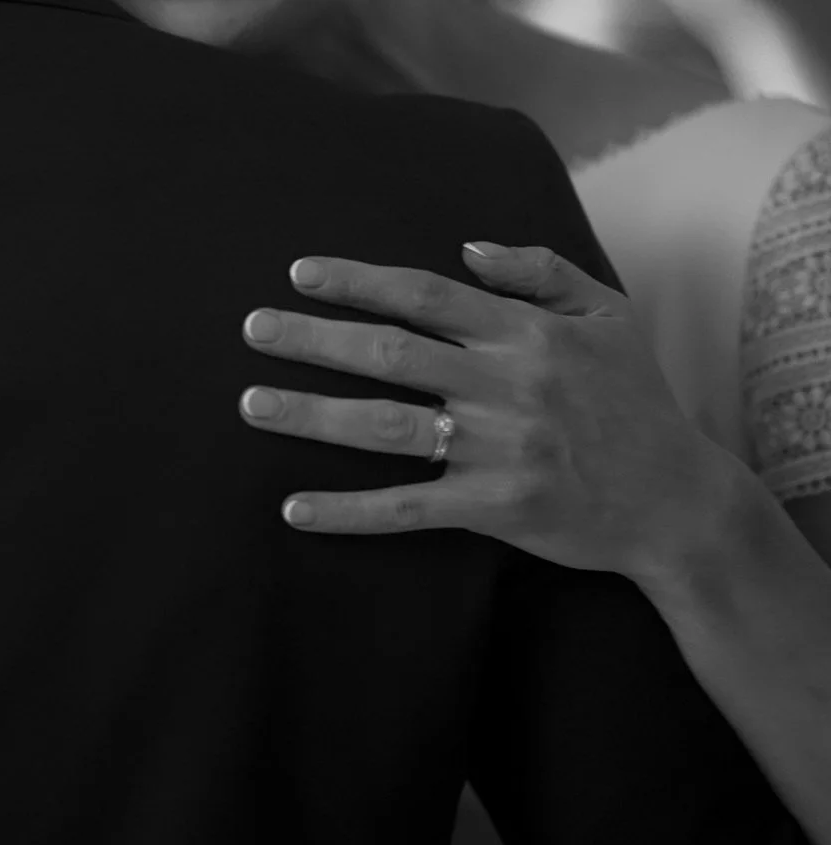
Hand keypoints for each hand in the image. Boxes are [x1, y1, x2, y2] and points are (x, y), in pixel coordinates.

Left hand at [238, 243, 746, 579]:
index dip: (358, 281)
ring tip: (251, 404)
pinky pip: (406, 508)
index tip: (300, 274)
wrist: (678, 501)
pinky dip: (348, 512)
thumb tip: (466, 248)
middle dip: (313, 338)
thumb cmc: (636, 400)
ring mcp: (496, 449)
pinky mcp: (493, 507)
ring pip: (384, 427)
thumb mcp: (608, 314)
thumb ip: (539, 271)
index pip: (425, 296)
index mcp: (525, 335)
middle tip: (251, 328)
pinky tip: (293, 509)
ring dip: (311, 414)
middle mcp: (504, 386)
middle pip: (389, 354)